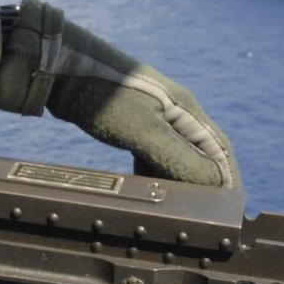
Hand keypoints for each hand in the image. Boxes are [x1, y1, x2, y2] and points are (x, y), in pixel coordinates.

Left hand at [0, 0, 239, 188]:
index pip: (220, 151)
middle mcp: (176, 111)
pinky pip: (153, 151)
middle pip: (200, 154)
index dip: (227, 182)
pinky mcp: (132, 119)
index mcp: (186, 111)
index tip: (226, 211)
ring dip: (175, 180)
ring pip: (175, 154)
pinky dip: (153, 171)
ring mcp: (154, 114)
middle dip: (202, 185)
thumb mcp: (143, 130)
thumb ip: (177, 158)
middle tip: (195, 216)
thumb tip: (212, 184)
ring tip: (168, 206)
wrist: (57, 67)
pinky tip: (141, 185)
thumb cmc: (101, 94)